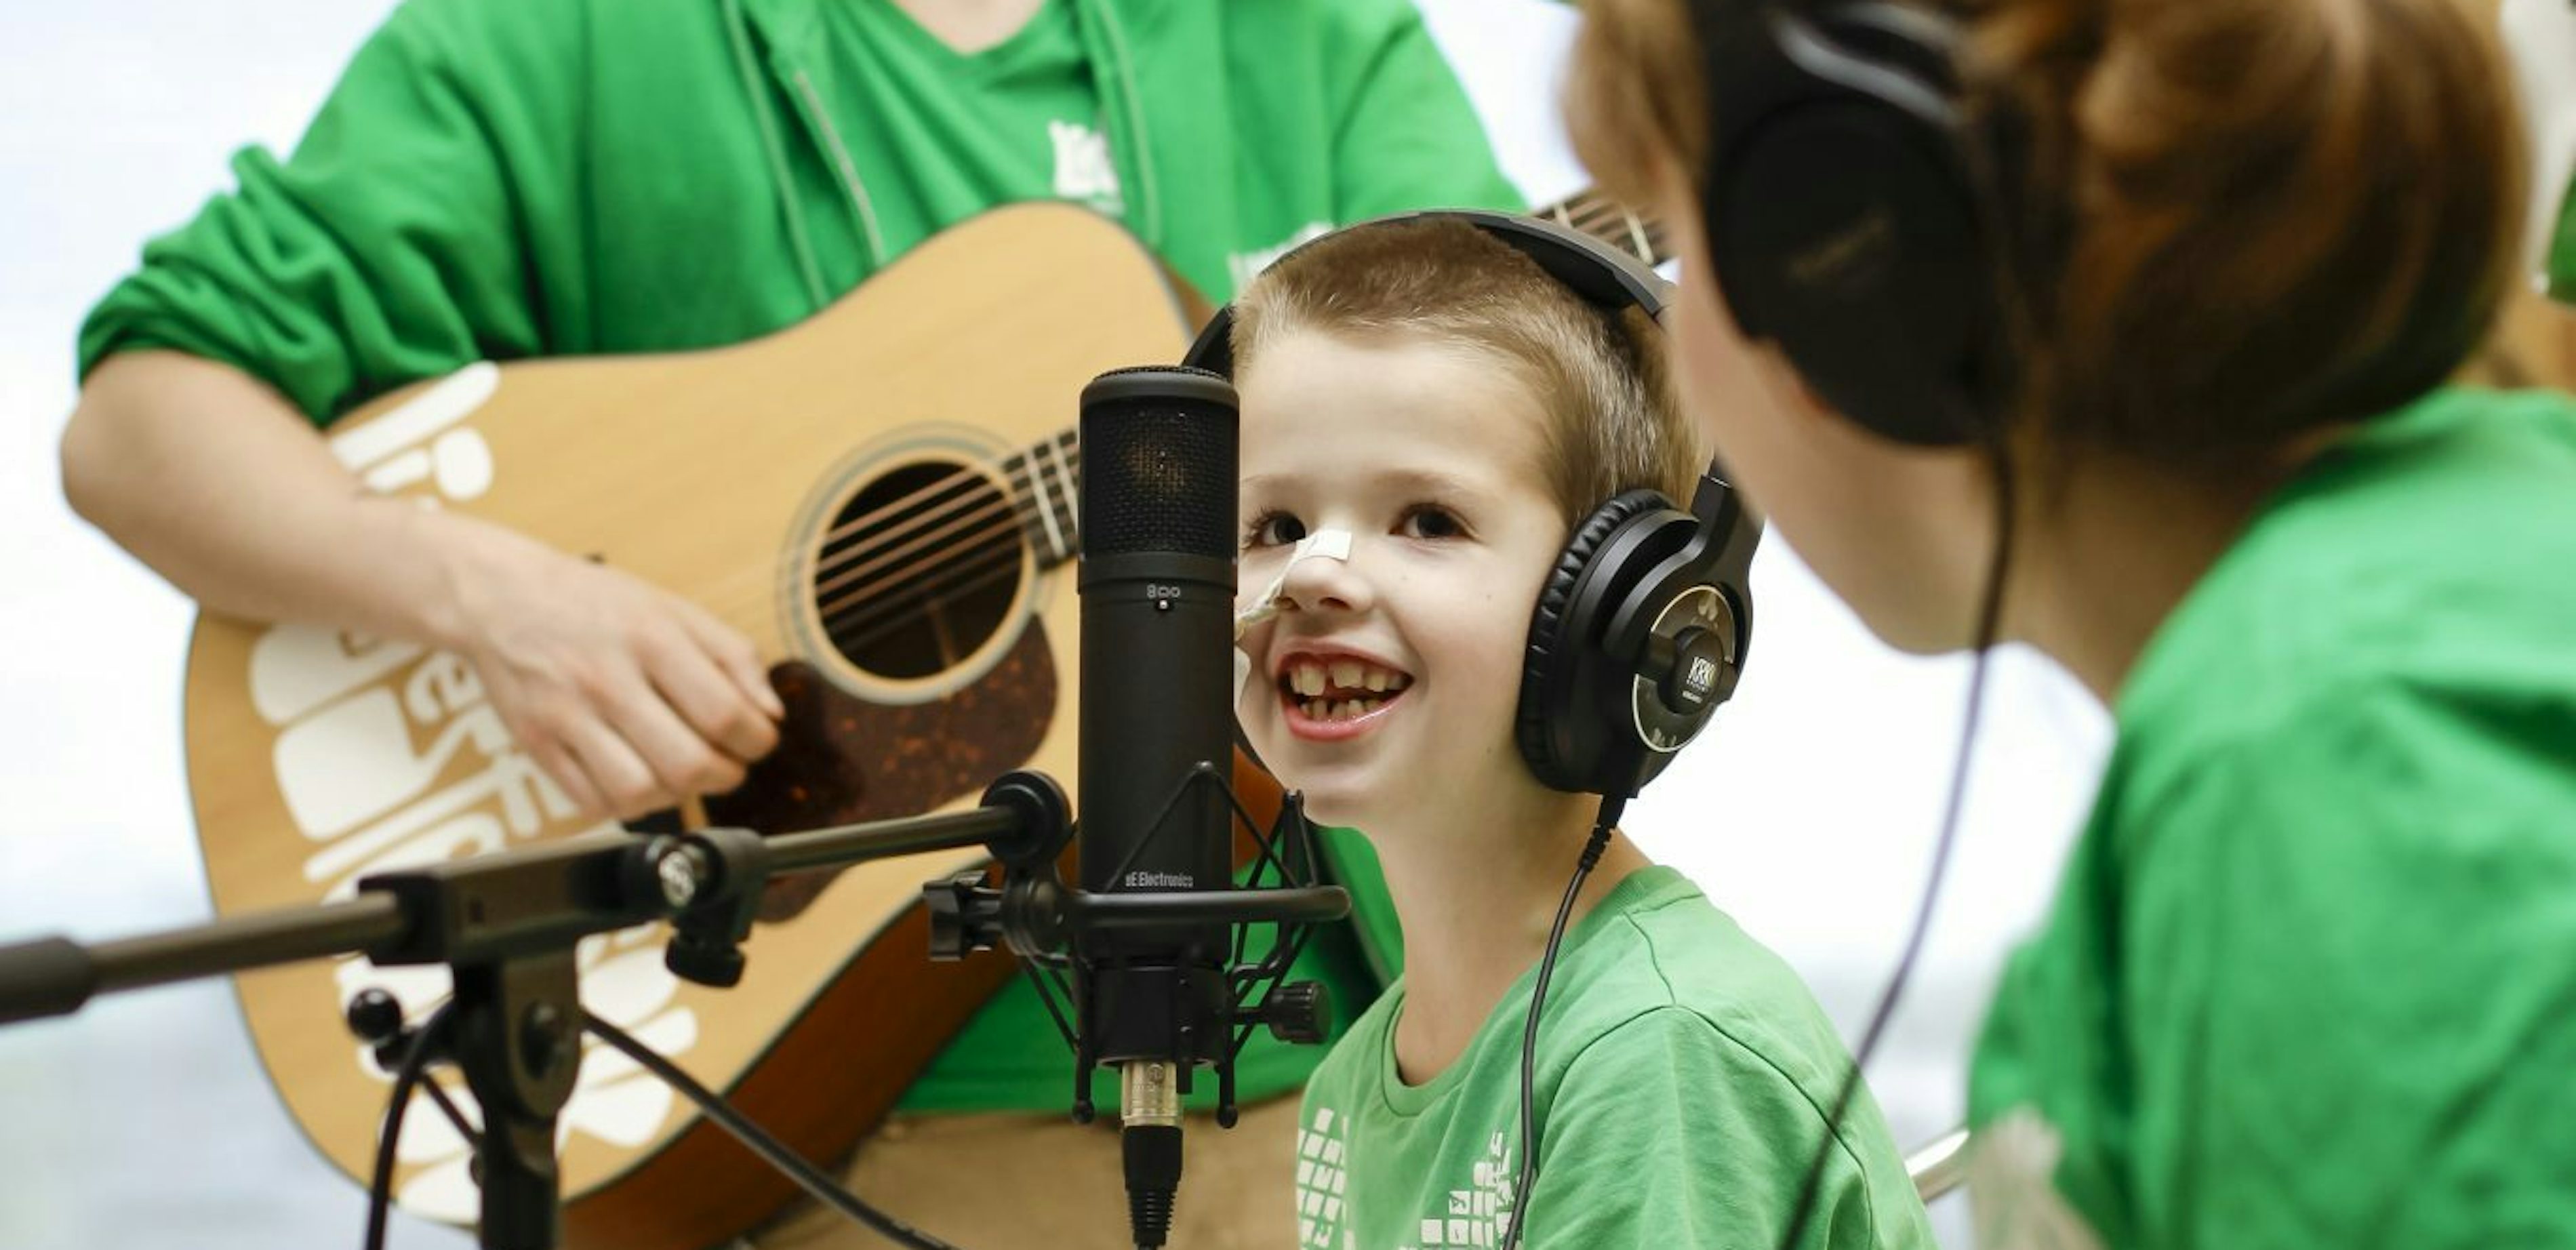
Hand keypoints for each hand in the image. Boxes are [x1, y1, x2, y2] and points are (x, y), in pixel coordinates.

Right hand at [433, 517, 784, 821]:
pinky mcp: (535, 743)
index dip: (756, 740)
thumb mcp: (673, 608)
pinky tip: (637, 778)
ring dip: (676, 795)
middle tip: (726, 764)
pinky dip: (626, 804)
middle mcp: (606, 678)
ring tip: (680, 772)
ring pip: (639, 791)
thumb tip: (771, 713)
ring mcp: (566, 715)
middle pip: (687, 763)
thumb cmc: (594, 603)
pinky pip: (591, 803)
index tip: (757, 740)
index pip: (725, 714)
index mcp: (650, 638)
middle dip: (724, 775)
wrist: (499, 596)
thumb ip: (732, 655)